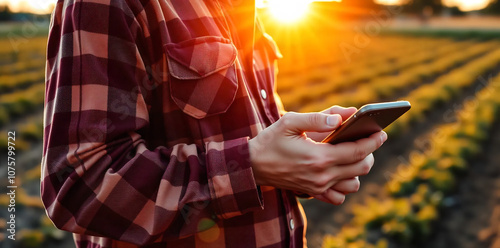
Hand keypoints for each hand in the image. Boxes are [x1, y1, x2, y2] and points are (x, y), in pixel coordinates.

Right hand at [249, 111, 386, 204]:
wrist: (251, 165)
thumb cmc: (271, 140)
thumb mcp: (290, 122)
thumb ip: (318, 118)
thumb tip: (344, 116)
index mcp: (319, 157)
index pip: (358, 150)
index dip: (374, 140)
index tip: (382, 132)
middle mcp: (322, 176)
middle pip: (361, 167)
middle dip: (369, 152)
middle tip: (367, 138)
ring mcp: (318, 187)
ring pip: (354, 184)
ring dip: (358, 169)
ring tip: (352, 154)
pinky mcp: (313, 193)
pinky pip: (339, 196)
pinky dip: (344, 186)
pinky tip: (339, 171)